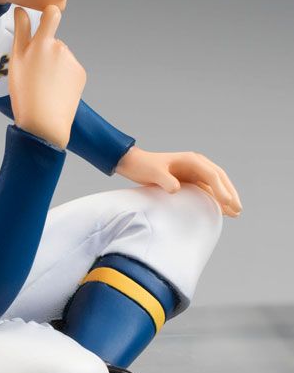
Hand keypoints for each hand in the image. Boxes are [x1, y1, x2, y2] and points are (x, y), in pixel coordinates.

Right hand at [9, 5, 85, 148]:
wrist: (45, 124)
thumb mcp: (16, 62)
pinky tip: (56, 91)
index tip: (45, 17)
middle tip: (34, 76)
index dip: (49, 13)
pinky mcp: (80, 73)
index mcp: (41, 43)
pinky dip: (64, 77)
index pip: (51, 15)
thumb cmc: (25, 95)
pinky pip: (70, 70)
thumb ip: (20, 32)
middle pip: (51, 42)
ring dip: (54, 66)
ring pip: (60, 58)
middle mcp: (59, 48)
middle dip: (45, 53)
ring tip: (44, 87)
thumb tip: (21, 11)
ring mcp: (71, 61)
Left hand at [115, 147, 241, 216]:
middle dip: (230, 193)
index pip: (211, 174)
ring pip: (215, 185)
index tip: (228, 202)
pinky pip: (207, 189)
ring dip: (226, 197)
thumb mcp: (153, 172)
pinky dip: (216, 199)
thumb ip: (165, 180)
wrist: (134, 164)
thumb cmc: (144, 166)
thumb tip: (176, 189)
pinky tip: (222, 210)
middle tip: (238, 209)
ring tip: (236, 213)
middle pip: (219, 178)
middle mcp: (196, 164)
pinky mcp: (190, 180)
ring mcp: (194, 172)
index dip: (221, 189)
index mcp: (191, 160)